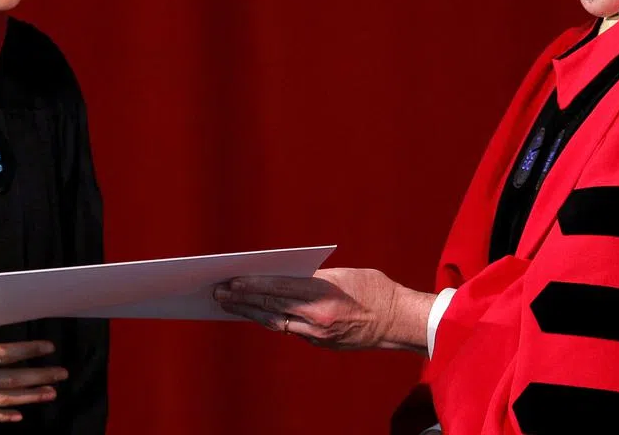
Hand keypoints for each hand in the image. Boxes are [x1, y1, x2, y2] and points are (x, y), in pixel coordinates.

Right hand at [0, 322, 67, 421]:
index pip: (2, 354)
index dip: (27, 351)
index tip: (47, 348)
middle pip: (9, 381)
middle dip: (38, 377)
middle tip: (60, 373)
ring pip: (2, 402)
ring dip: (29, 397)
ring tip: (51, 393)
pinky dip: (3, 418)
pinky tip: (19, 415)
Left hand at [213, 268, 434, 353]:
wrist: (400, 322)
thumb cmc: (374, 289)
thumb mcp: (343, 274)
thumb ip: (313, 277)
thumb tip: (284, 278)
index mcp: (324, 294)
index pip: (279, 288)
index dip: (253, 284)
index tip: (231, 280)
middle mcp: (318, 317)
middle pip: (272, 306)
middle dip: (242, 299)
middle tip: (218, 292)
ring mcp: (319, 335)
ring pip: (275, 321)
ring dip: (250, 312)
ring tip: (228, 303)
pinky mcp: (321, 344)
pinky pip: (289, 330)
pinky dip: (270, 319)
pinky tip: (255, 313)